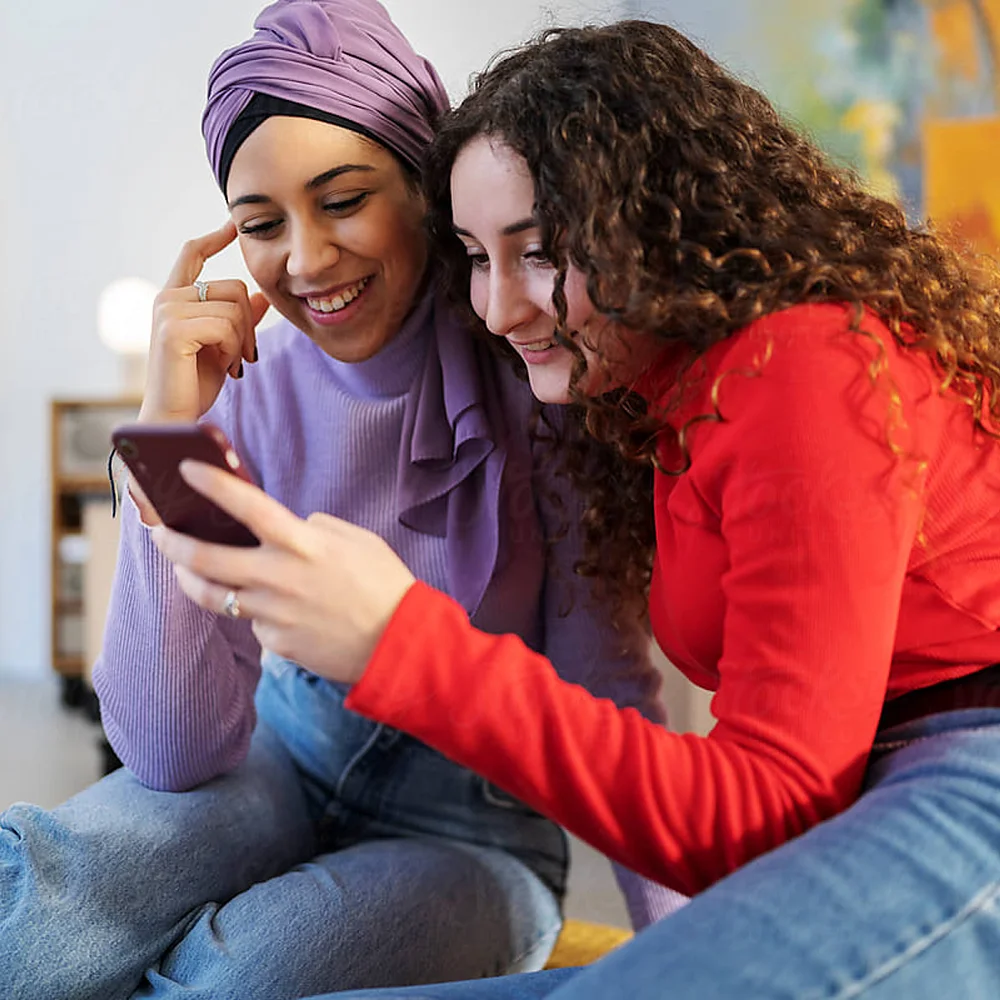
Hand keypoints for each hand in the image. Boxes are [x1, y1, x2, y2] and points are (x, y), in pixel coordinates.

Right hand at [139, 221, 269, 424]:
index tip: (232, 225)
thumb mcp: (225, 347)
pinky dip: (234, 349)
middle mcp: (166, 298)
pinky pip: (226, 326)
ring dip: (242, 341)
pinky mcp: (172, 328)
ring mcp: (167, 310)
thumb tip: (260, 296)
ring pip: (234, 309)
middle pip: (234, 287)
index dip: (214, 238)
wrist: (176, 417)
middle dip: (249, 324)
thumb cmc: (195, 385)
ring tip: (231, 363)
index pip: (192, 254)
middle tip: (245, 356)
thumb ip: (240, 319)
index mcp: (174, 298)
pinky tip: (225, 367)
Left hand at [150, 461, 416, 684]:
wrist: (401, 645)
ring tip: (184, 567)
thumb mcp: (358, 540)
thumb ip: (317, 528)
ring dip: (191, 578)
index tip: (185, 470)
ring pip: (213, 596)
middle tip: (160, 532)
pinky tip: (269, 608)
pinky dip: (252, 611)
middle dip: (173, 542)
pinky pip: (251, 623)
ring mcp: (275, 615)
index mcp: (303, 545)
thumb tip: (291, 527)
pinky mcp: (277, 644)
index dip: (213, 485)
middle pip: (206, 559)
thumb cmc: (385, 585)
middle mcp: (281, 579)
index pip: (247, 507)